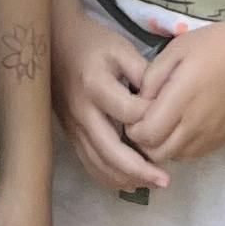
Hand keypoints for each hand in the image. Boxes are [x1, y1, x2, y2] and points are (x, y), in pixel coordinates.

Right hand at [53, 8, 168, 193]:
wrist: (53, 42)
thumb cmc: (91, 42)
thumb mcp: (120, 47)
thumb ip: (143, 73)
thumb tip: (165, 101)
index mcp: (96, 86)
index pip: (129, 113)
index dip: (152, 118)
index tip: (171, 116)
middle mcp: (82, 112)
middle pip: (110, 151)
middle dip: (140, 170)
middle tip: (166, 180)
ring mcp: (73, 126)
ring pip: (98, 164)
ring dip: (126, 179)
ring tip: (152, 183)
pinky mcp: (70, 134)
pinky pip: (88, 162)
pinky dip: (108, 177)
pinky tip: (128, 181)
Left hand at [124, 18, 224, 167]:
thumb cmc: (218, 45)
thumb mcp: (178, 48)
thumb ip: (153, 75)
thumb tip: (139, 99)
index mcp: (181, 98)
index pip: (146, 134)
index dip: (133, 128)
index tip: (133, 112)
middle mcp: (195, 124)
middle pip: (157, 153)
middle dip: (143, 142)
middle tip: (143, 121)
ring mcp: (210, 136)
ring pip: (174, 158)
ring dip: (161, 147)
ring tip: (161, 124)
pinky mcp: (222, 140)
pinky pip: (192, 155)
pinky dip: (179, 148)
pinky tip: (180, 127)